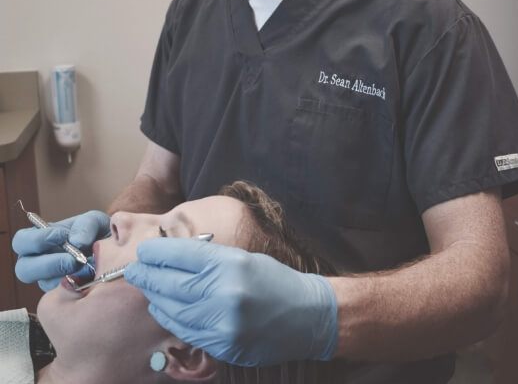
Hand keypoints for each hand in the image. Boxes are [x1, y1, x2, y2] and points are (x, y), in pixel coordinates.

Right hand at [12, 210, 109, 290]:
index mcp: (42, 240)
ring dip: (63, 276)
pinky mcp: (64, 294)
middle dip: (48, 264)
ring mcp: (51, 279)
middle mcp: (41, 261)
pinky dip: (78, 285)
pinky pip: (62, 295)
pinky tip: (92, 277)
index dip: (36, 240)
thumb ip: (85, 226)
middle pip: (24, 269)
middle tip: (72, 260)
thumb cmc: (99, 233)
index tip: (61, 236)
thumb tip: (77, 242)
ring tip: (85, 268)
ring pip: (43, 283)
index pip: (22, 241)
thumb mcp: (95, 221)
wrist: (117, 249)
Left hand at [124, 238, 338, 366]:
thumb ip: (206, 259)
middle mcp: (223, 293)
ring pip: (172, 310)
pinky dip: (171, 318)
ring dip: (155, 298)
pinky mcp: (221, 346)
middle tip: (132, 271)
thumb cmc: (273, 279)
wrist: (306, 316)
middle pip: (170, 283)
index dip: (157, 252)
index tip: (144, 250)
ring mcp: (221, 324)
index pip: (181, 255)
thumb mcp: (242, 258)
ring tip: (147, 288)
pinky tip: (164, 308)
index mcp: (230, 264)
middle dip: (146, 276)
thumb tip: (170, 259)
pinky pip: (185, 331)